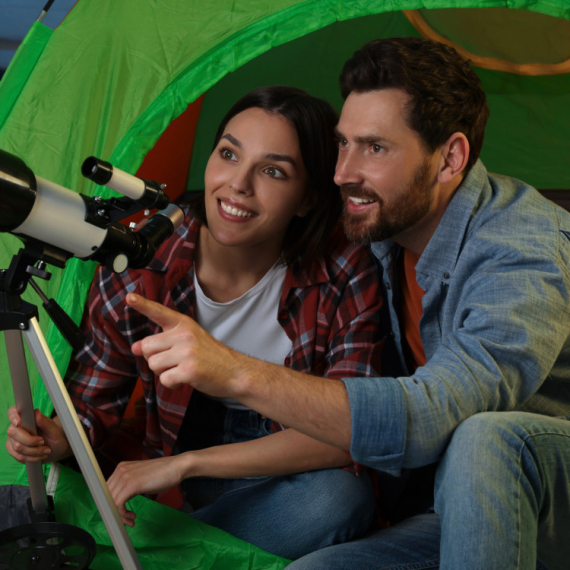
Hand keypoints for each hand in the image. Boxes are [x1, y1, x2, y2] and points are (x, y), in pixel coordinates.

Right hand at [6, 406, 69, 463]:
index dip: (13, 416)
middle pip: (13, 433)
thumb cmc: (54, 436)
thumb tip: (36, 412)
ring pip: (17, 447)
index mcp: (26, 417)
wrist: (55, 449)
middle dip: (31, 441)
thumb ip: (45, 422)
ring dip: (34, 451)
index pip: (13, 412)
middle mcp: (16, 427)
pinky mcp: (13, 451)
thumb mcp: (54, 430)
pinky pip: (18, 456)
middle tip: (43, 442)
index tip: (19, 422)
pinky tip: (40, 455)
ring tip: (45, 450)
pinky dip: (32, 458)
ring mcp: (13, 439)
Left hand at [107, 455, 188, 526]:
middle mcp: (120, 470)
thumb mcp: (141, 478)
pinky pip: (118, 504)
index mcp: (121, 467)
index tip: (119, 514)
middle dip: (114, 512)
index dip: (110, 504)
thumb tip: (119, 500)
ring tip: (131, 520)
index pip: (106, 489)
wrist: (177, 467)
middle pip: (106, 496)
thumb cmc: (163, 473)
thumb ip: (129, 484)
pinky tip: (133, 517)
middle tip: (126, 520)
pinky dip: (123, 515)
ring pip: (111, 502)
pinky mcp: (131, 484)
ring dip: (120, 516)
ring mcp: (125, 476)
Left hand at [127, 293, 242, 394]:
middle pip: (147, 347)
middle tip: (173, 362)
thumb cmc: (210, 357)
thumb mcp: (187, 342)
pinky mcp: (190, 369)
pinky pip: (164, 379)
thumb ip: (162, 342)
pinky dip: (172, 384)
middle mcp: (185, 334)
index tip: (129, 297)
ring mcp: (188, 351)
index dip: (143, 304)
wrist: (236, 371)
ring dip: (163, 373)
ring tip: (181, 370)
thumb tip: (135, 348)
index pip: (159, 312)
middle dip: (154, 359)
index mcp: (184, 324)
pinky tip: (185, 379)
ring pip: (153, 364)